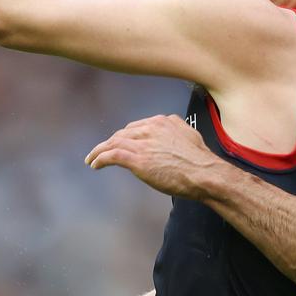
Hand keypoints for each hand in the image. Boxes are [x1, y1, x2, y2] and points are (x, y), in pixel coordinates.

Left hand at [86, 115, 223, 199]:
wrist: (204, 173)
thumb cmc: (200, 160)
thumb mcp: (190, 135)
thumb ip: (177, 129)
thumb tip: (171, 128)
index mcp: (162, 122)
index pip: (136, 127)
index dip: (124, 136)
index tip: (119, 143)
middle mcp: (150, 129)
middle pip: (122, 134)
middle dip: (110, 143)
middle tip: (101, 152)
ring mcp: (143, 144)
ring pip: (113, 143)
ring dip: (99, 151)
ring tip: (91, 159)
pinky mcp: (138, 159)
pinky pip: (112, 155)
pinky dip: (100, 159)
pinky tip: (95, 165)